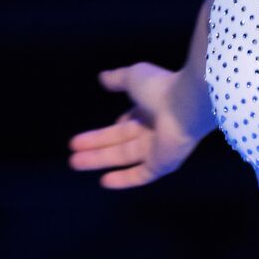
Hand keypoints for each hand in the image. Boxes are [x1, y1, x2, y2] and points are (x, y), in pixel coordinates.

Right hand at [67, 62, 208, 188]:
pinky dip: (123, 179)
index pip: (129, 122)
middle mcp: (154, 129)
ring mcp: (158, 148)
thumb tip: (102, 77)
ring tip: (74, 162)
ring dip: (98, 158)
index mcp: (151, 108)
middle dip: (96, 145)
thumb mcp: (134, 77)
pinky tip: (103, 181)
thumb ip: (118, 78)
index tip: (93, 133)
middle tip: (73, 150)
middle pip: (120, 141)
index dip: (113, 127)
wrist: (186, 105)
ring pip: (123, 156)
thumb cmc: (161, 88)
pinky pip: (140, 174)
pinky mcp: (162, 165)